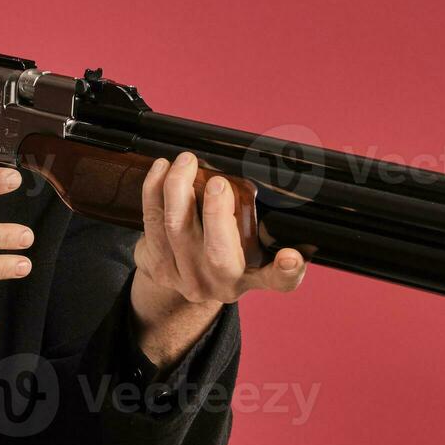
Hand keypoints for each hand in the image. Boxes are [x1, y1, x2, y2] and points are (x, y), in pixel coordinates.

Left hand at [131, 151, 307, 365]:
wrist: (184, 277)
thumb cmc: (225, 251)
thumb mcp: (250, 245)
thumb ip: (262, 220)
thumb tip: (276, 172)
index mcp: (254, 276)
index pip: (279, 280)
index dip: (287, 270)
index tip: (291, 256)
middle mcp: (222, 283)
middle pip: (219, 255)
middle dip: (216, 213)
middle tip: (218, 182)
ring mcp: (187, 277)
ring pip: (177, 231)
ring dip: (177, 189)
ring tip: (185, 161)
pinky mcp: (159, 266)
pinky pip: (152, 224)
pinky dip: (153, 191)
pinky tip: (161, 169)